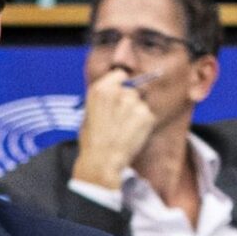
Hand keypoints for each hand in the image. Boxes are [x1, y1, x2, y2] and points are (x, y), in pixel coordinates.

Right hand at [72, 65, 156, 188]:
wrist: (102, 161)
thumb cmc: (92, 141)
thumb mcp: (89, 114)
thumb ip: (104, 99)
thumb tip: (115, 93)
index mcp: (101, 89)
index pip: (120, 74)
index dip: (120, 84)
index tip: (119, 94)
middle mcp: (119, 92)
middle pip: (132, 90)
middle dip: (128, 101)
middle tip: (120, 119)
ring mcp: (135, 103)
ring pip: (140, 103)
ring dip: (136, 113)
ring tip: (124, 130)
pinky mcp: (147, 115)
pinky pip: (148, 115)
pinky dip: (143, 124)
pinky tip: (131, 135)